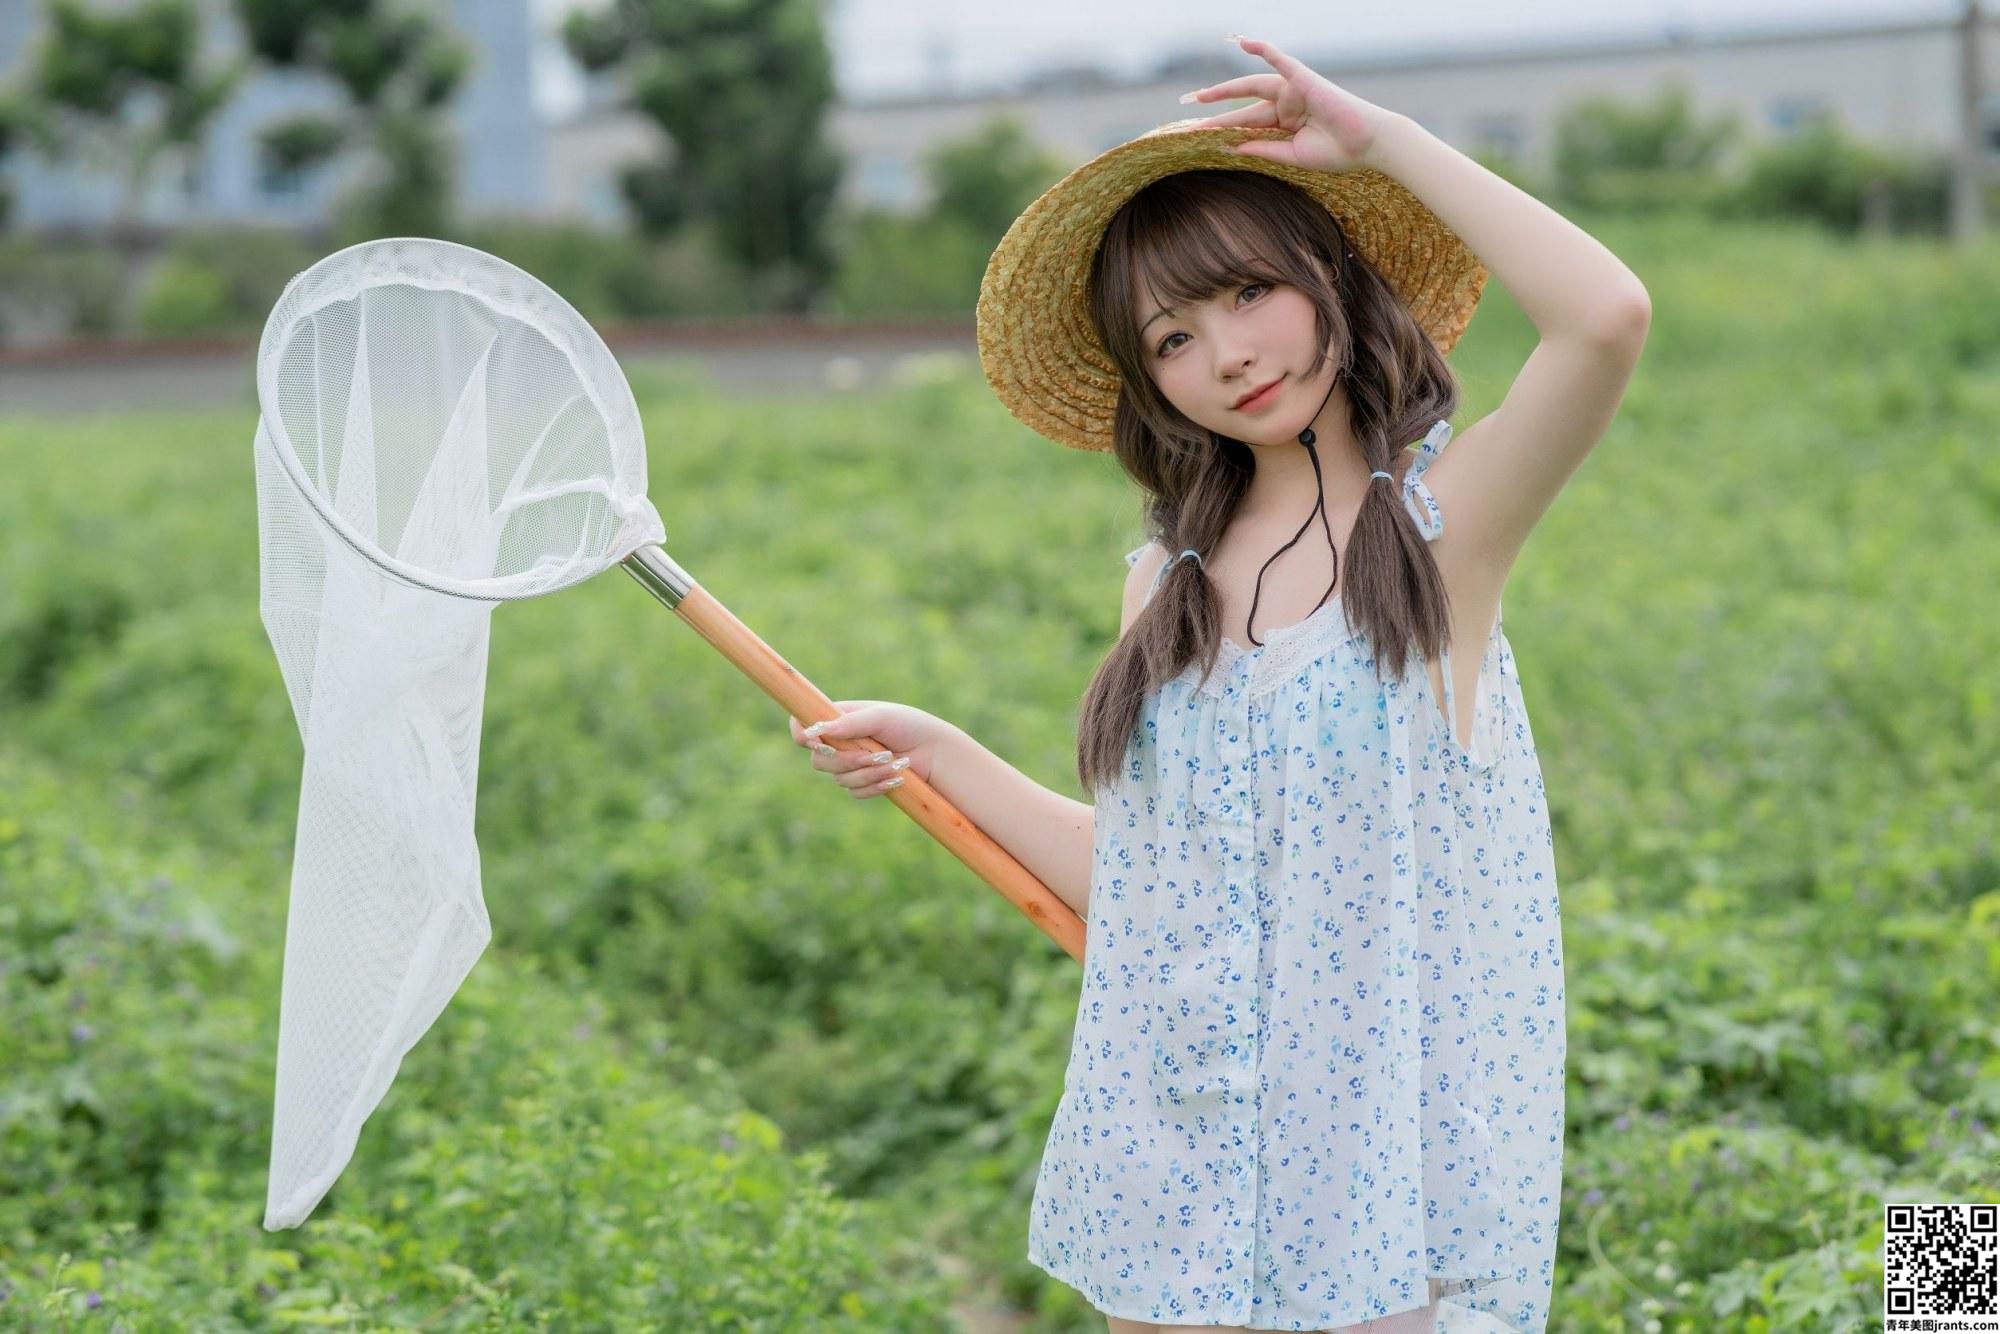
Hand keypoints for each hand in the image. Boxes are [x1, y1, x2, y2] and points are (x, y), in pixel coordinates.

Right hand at [788, 700, 954, 799]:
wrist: (935, 753)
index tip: (817, 741)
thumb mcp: (882, 717)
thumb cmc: (909, 726)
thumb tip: (819, 730)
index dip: (802, 734)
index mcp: (838, 719)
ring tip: (895, 763)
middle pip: (818, 759)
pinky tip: (896, 778)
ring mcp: (849, 765)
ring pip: (839, 779)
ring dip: (868, 773)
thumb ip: (851, 722)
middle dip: (847, 760)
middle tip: (874, 754)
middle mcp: (838, 742)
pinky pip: (855, 792)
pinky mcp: (862, 784)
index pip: (801, 725)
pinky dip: (876, 785)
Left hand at [1180, 34, 1397, 174]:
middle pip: (1242, 106)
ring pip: (1252, 86)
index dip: (1221, 130)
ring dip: (1225, 90)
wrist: (1367, 145)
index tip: (1195, 136)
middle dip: (1215, 109)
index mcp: (1283, 124)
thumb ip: (1262, 148)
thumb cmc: (1337, 152)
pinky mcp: (1303, 78)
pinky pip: (1280, 59)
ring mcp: (1293, 90)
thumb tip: (1229, 145)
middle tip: (1186, 112)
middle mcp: (1285, 105)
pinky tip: (1242, 42)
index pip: (1245, 125)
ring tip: (1198, 96)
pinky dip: (1263, 48)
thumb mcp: (1291, 155)